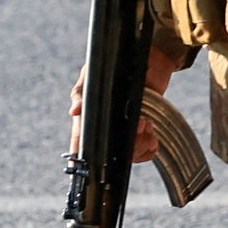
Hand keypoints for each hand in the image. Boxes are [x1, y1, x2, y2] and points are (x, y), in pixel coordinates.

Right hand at [71, 44, 193, 159]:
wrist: (150, 58)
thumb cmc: (116, 62)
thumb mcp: (94, 73)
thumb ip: (82, 91)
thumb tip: (74, 112)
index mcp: (91, 117)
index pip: (81, 143)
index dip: (80, 158)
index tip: (83, 168)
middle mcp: (108, 128)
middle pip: (111, 154)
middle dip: (128, 145)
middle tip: (139, 124)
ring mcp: (126, 131)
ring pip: (129, 155)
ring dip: (141, 144)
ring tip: (147, 123)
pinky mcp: (144, 130)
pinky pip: (146, 153)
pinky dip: (150, 148)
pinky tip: (153, 136)